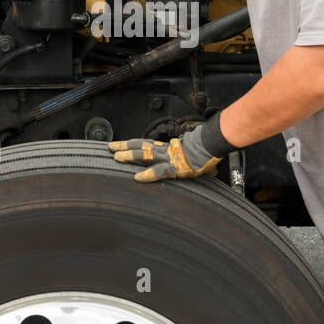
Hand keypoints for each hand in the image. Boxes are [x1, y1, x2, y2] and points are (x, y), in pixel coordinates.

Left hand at [109, 113, 234, 182]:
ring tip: (116, 157)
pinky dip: (148, 175)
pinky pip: (159, 171)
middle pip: (140, 146)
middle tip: (109, 147)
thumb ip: (197, 162)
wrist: (213, 145)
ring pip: (145, 155)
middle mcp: (165, 151)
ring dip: (129, 155)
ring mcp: (168, 158)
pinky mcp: (175, 167)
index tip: (120, 145)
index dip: (132, 145)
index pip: (146, 144)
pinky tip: (137, 178)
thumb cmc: (207, 148)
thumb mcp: (197, 155)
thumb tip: (208, 170)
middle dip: (123, 146)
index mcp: (168, 148)